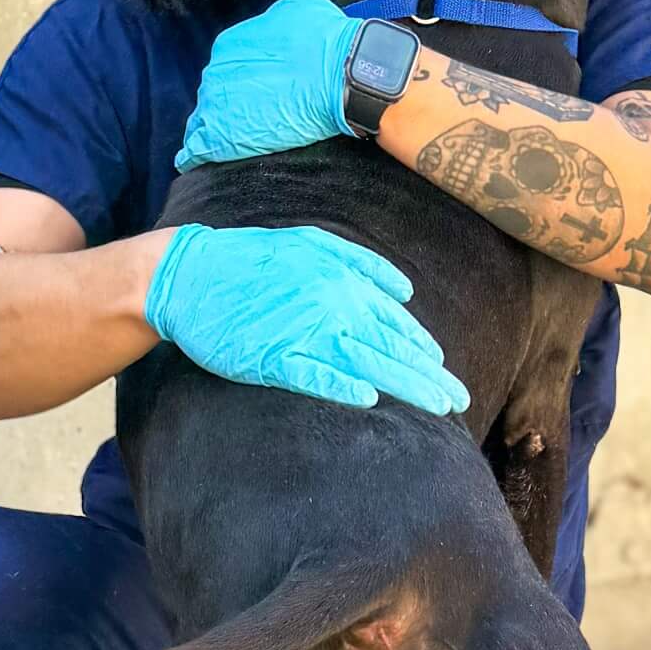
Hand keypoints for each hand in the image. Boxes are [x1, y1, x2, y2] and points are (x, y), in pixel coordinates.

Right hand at [143, 224, 468, 416]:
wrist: (191, 274)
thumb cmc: (252, 259)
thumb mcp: (311, 243)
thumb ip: (361, 264)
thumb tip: (406, 292)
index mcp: (342, 281)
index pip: (395, 323)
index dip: (423, 350)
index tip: (444, 372)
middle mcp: (331, 305)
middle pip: (391, 347)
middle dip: (430, 376)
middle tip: (459, 399)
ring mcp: (303, 332)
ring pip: (367, 363)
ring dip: (406, 386)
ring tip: (439, 406)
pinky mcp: (273, 356)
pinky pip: (314, 375)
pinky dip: (342, 386)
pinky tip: (369, 400)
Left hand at [173, 0, 355, 170]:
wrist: (342, 74)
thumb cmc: (327, 42)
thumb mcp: (299, 9)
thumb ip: (275, 21)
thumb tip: (278, 27)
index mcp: (230, 44)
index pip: (227, 68)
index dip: (243, 81)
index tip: (260, 91)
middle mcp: (216, 72)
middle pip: (216, 94)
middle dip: (231, 104)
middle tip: (256, 116)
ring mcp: (215, 105)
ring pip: (205, 120)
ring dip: (218, 128)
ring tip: (236, 142)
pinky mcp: (219, 137)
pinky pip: (196, 149)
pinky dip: (199, 155)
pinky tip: (203, 161)